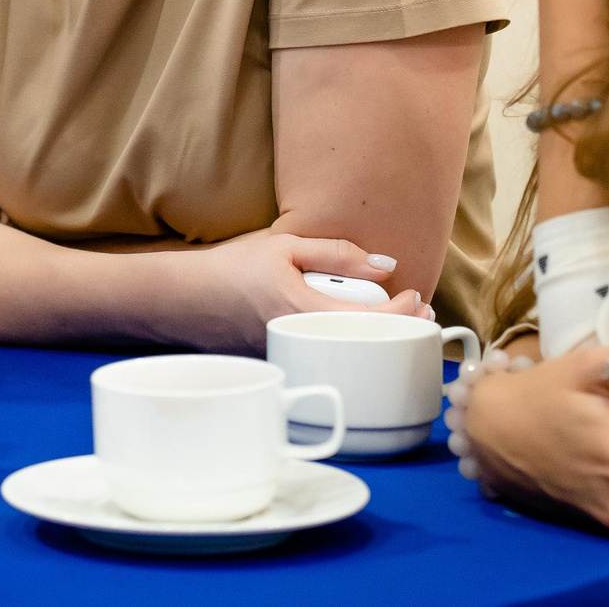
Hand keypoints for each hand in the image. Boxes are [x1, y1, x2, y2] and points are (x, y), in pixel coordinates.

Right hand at [172, 234, 424, 353]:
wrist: (188, 298)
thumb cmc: (234, 268)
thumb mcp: (285, 246)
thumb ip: (336, 253)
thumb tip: (385, 264)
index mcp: (306, 310)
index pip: (370, 320)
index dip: (402, 312)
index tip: (415, 297)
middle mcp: (304, 341)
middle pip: (366, 344)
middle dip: (398, 328)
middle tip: (420, 312)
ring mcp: (295, 357)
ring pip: (348, 353)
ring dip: (375, 337)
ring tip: (394, 319)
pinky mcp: (286, 362)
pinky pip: (326, 355)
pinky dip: (347, 342)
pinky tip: (353, 329)